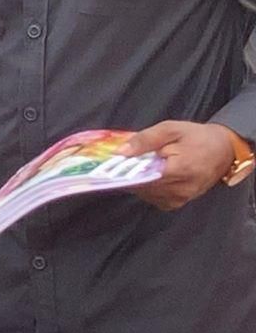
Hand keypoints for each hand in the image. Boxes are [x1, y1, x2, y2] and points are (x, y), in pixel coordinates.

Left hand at [118, 121, 235, 210]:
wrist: (222, 150)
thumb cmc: (196, 137)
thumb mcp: (170, 129)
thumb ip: (144, 140)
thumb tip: (121, 152)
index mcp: (180, 170)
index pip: (142, 177)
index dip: (124, 171)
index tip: (110, 165)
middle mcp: (180, 189)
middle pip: (141, 186)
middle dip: (129, 174)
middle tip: (121, 162)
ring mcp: (179, 199)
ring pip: (145, 193)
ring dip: (137, 180)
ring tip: (137, 165)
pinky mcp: (177, 203)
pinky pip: (153, 197)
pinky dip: (146, 187)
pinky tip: (148, 174)